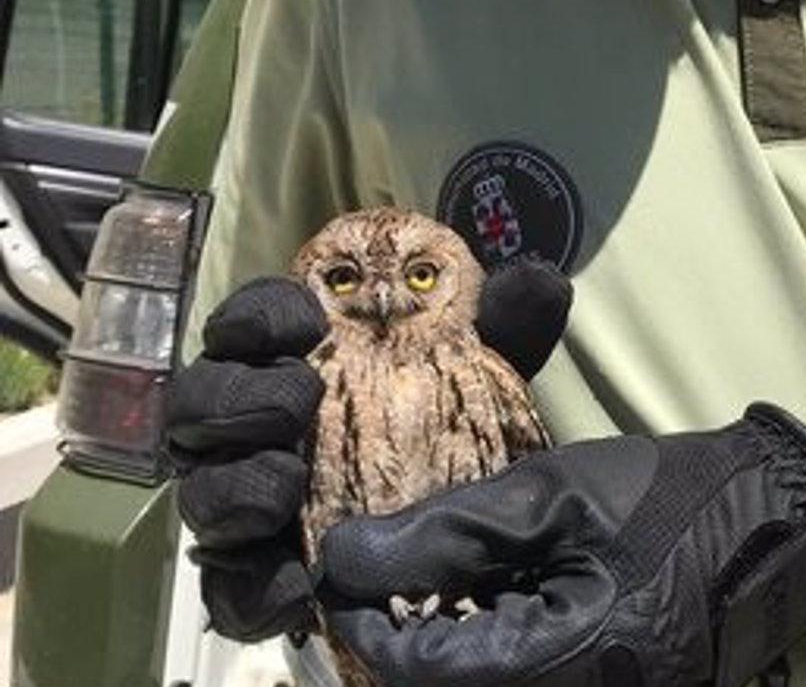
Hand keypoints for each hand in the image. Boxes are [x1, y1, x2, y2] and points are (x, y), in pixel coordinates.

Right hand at [167, 257, 571, 640]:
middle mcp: (246, 424)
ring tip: (285, 485)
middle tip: (297, 396)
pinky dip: (254, 587)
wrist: (448, 513)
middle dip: (238, 393)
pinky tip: (296, 586)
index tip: (304, 319)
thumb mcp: (481, 369)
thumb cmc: (445, 418)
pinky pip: (230, 587)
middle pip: (201, 401)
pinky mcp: (255, 573)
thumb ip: (503, 323)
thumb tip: (539, 281)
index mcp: (285, 359)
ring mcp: (241, 500)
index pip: (246, 321)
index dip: (258, 313)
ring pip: (202, 491)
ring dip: (235, 484)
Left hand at [316, 404, 805, 686]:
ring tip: (439, 589)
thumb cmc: (672, 497)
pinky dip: (496, 652)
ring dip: (448, 651)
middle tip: (386, 581)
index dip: (364, 620)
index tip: (345, 569)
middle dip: (404, 643)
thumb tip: (343, 559)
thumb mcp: (550, 497)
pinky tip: (498, 604)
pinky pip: (533, 682)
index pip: (418, 670)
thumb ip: (443, 534)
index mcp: (561, 663)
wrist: (781, 517)